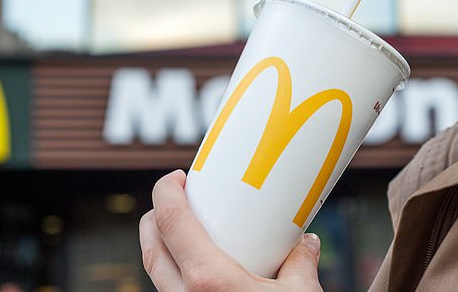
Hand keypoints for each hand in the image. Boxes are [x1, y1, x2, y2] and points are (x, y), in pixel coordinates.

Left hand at [139, 170, 323, 291]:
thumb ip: (302, 263)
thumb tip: (307, 241)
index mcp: (208, 280)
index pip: (170, 221)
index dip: (166, 191)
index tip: (177, 177)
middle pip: (151, 244)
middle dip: (155, 215)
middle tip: (177, 199)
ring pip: (154, 271)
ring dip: (161, 244)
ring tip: (184, 230)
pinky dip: (173, 273)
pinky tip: (196, 270)